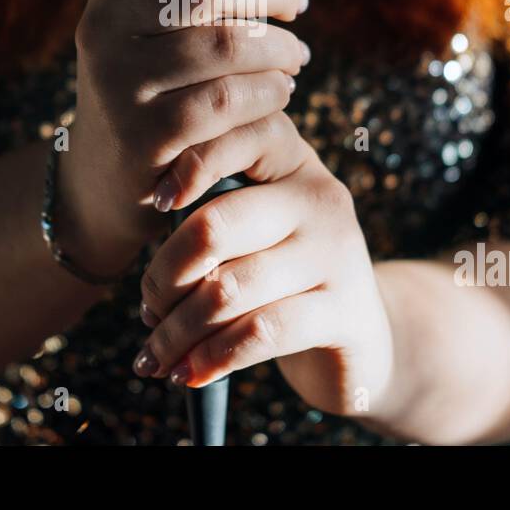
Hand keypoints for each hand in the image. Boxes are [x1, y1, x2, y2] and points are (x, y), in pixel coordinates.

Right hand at [61, 0, 309, 275]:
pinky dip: (270, 93)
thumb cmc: (166, 81)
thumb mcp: (184, 21)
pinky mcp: (141, 136)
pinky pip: (227, 101)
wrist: (111, 177)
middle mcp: (104, 25)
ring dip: (282, 47)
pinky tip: (280, 92)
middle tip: (298, 3)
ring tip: (295, 56)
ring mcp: (118, 82)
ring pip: (228, 44)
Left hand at [131, 126, 395, 418]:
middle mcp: (320, 199)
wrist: (362, 340)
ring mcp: (337, 255)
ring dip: (178, 330)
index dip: (189, 165)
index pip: (240, 137)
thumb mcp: (257, 232)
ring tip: (156, 353)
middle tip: (148, 307)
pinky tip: (188, 373)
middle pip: (216, 225)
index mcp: (293, 162)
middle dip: (164, 276)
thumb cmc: (285, 280)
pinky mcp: (345, 312)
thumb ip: (214, 221)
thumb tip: (150, 269)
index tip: (154, 203)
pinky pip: (260, 333)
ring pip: (229, 289)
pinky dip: (211, 357)